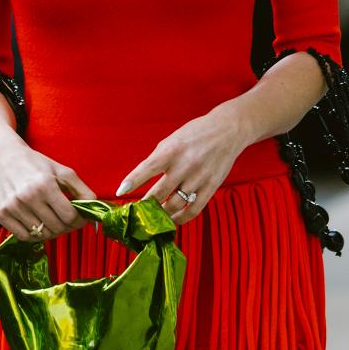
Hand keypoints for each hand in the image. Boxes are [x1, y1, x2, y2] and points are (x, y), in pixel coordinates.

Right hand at [0, 134, 95, 241]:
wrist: (2, 157)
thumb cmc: (36, 164)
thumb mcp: (63, 171)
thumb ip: (82, 190)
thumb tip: (94, 209)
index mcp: (45, 185)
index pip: (69, 216)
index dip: (79, 221)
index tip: (80, 219)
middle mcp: (26, 197)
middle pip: (56, 227)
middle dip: (67, 227)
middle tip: (67, 220)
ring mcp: (12, 207)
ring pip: (41, 234)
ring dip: (51, 231)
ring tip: (52, 220)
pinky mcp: (0, 214)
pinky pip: (23, 237)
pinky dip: (34, 235)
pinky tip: (37, 223)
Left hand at [115, 107, 246, 225]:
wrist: (228, 130)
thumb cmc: (195, 134)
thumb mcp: (172, 140)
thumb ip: (158, 159)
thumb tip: (140, 180)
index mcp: (171, 150)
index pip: (147, 168)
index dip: (132, 181)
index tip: (120, 192)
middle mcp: (184, 165)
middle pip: (159, 193)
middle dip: (145, 205)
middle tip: (136, 213)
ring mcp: (199, 177)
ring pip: (175, 204)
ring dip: (161, 214)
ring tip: (154, 217)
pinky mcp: (211, 186)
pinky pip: (194, 209)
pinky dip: (182, 218)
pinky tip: (174, 219)